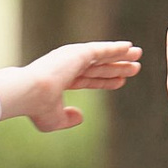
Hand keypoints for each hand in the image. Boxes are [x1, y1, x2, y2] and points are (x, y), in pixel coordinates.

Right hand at [0, 38, 141, 132]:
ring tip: (138, 55)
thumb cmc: (37, 108)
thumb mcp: (54, 120)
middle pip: (98, 67)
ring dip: (120, 56)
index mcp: (61, 81)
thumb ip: (67, 119)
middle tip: (135, 67)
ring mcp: (72, 59)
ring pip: (102, 57)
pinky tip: (129, 47)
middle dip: (117, 67)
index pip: (88, 80)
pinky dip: (115, 48)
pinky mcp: (78, 53)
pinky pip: (101, 49)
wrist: (30, 93)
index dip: (105, 81)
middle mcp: (67, 67)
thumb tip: (81, 117)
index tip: (121, 82)